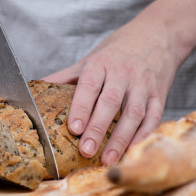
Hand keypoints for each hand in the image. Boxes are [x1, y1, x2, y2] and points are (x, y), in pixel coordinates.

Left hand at [43, 16, 185, 165]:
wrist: (158, 35)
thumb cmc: (118, 51)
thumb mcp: (90, 59)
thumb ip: (66, 77)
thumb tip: (36, 87)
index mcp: (101, 64)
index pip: (89, 86)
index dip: (81, 107)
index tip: (73, 128)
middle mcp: (123, 74)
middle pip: (110, 102)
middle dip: (97, 128)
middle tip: (86, 150)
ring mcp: (143, 85)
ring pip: (133, 113)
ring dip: (121, 138)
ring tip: (108, 159)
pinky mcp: (159, 95)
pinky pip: (153, 117)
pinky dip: (143, 135)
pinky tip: (132, 151)